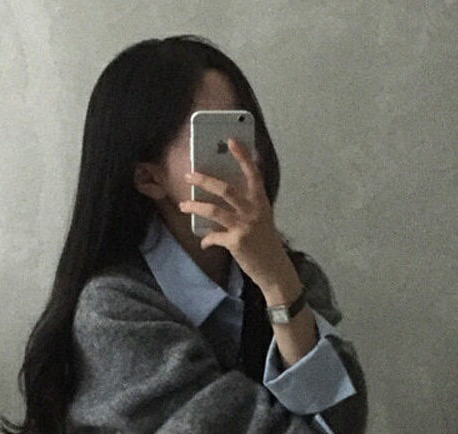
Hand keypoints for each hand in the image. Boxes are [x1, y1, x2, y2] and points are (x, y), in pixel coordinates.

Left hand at [178, 138, 288, 288]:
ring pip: (214, 211)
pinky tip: (204, 242)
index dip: (242, 156)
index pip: (253, 174)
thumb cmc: (265, 242)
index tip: (231, 140)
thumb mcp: (261, 219)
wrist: (274, 268)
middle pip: (225, 189)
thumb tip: (222, 195)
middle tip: (189, 175)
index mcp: (261, 202)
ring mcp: (244, 226)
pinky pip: (213, 237)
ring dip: (195, 207)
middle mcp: (253, 211)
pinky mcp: (236, 242)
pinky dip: (206, 239)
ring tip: (183, 206)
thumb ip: (247, 205)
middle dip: (204, 180)